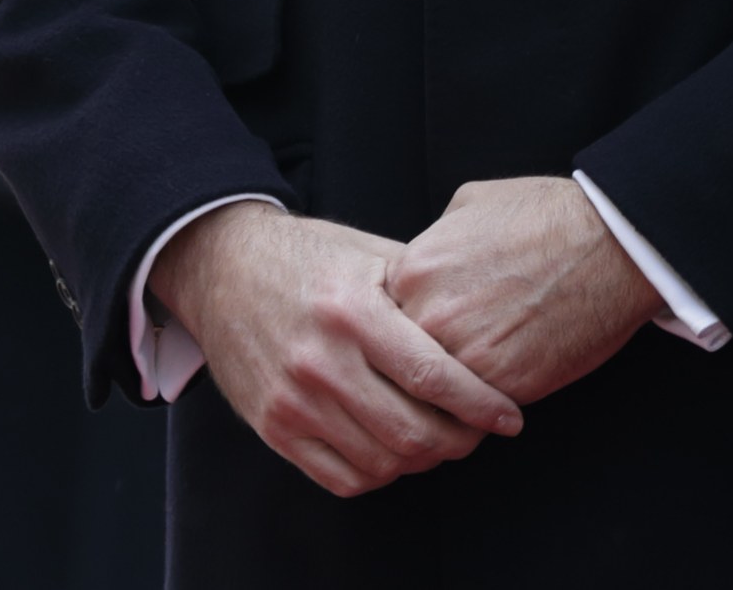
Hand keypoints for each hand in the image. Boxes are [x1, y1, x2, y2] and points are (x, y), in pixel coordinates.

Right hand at [154, 201, 521, 497]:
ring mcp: (293, 400)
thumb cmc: (306, 256)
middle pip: (411, 431)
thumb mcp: (368, 254)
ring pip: (381, 461)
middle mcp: (321, 360)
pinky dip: (379, 474)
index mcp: (352, 310)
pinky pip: (341, 477)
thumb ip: (423, 289)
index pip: (433, 376)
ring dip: (423, 461)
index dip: (481, 405)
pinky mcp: (272, 427)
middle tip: (479, 432)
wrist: (221, 267)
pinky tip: (394, 451)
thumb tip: (484, 321)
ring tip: (441, 441)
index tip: (510, 416)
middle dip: (461, 440)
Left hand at [384, 176, 660, 407]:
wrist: (611, 245)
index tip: (411, 341)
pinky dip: (476, 414)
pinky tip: (490, 402)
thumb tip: (423, 264)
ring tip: (454, 403)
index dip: (396, 334)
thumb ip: (434, 241)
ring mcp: (465, 355)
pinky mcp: (503, 386)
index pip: (379, 323)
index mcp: (413, 270)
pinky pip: (472, 413)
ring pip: (429, 399)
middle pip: (396, 365)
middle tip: (424, 383)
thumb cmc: (546, 216)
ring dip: (439, 403)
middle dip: (408, 375)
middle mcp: (429, 316)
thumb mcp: (470, 205)